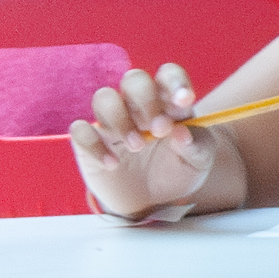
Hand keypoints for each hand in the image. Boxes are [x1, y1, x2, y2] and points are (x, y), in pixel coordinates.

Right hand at [73, 61, 219, 222]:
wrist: (152, 202)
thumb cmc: (177, 172)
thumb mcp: (198, 162)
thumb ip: (196, 146)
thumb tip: (181, 133)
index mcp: (167, 103)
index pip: (168, 75)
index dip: (175, 82)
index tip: (184, 102)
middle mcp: (137, 106)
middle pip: (134, 79)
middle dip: (146, 101)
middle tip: (158, 130)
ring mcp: (111, 121)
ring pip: (104, 98)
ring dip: (120, 119)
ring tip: (137, 147)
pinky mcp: (89, 140)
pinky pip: (80, 130)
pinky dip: (94, 145)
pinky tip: (112, 164)